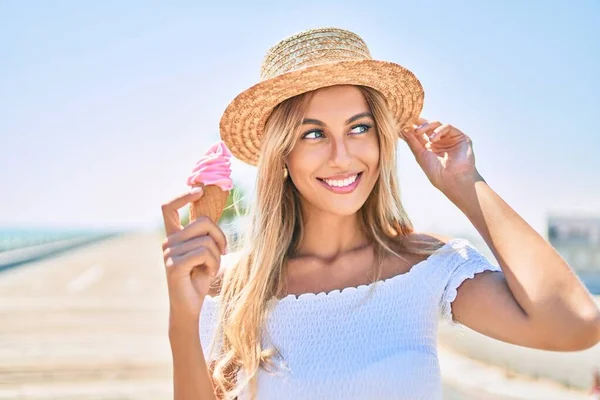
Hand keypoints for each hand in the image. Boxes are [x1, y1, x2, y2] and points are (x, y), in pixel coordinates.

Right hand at [161, 188, 227, 319]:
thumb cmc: (199, 279)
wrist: (189, 307)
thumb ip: (204, 235)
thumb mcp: (204, 253)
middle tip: (223, 252)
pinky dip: (213, 263)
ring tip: (211, 268)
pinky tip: (209, 274)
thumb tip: (210, 218)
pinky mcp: (174, 265)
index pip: (169, 208)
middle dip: (219, 235)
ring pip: (206, 240)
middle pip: (202, 221)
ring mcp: (169, 253)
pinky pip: (203, 253)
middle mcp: (168, 242)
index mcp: (174, 236)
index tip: (198, 191)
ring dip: (217, 256)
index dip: (183, 196)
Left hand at [401, 118, 480, 190]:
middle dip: (418, 123)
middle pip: (428, 126)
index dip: (411, 127)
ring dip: (426, 126)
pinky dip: (438, 130)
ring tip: (419, 132)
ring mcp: (449, 138)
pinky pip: (448, 127)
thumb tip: (402, 130)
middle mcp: (440, 141)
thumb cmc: (436, 173)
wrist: (453, 180)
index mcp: (429, 147)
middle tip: (409, 122)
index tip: (402, 123)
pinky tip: (432, 139)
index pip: (419, 133)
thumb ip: (412, 142)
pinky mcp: (459, 136)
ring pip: (437, 124)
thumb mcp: (420, 155)